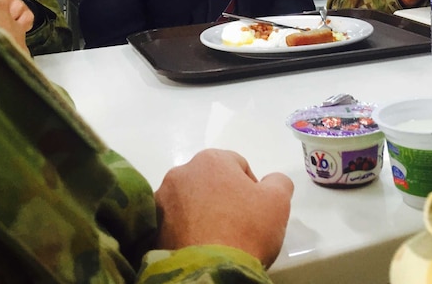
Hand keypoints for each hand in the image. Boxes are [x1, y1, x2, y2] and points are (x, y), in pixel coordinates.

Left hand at [154, 149, 293, 267]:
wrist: (209, 272)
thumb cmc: (246, 230)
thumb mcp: (278, 202)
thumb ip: (278, 182)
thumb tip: (271, 181)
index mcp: (211, 160)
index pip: (238, 166)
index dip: (251, 188)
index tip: (255, 211)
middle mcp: (181, 172)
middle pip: (211, 181)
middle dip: (224, 196)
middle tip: (238, 224)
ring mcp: (163, 199)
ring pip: (191, 200)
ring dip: (203, 211)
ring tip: (216, 237)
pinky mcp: (153, 226)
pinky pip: (175, 221)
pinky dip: (186, 228)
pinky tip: (199, 245)